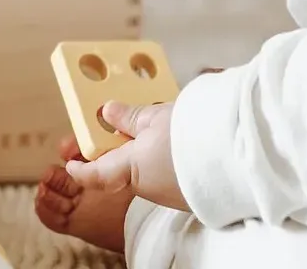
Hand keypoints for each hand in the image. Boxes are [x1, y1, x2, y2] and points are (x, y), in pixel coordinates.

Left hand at [65, 100, 189, 212]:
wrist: (234, 154)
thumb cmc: (191, 134)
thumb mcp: (155, 117)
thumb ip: (129, 117)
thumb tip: (107, 112)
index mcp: (131, 168)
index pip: (96, 175)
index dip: (82, 169)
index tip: (71, 163)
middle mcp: (148, 187)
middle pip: (127, 170)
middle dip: (124, 151)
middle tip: (124, 127)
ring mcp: (172, 194)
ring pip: (152, 172)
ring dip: (151, 154)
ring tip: (163, 128)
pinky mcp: (193, 194)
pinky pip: (174, 177)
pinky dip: (172, 162)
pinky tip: (183, 144)